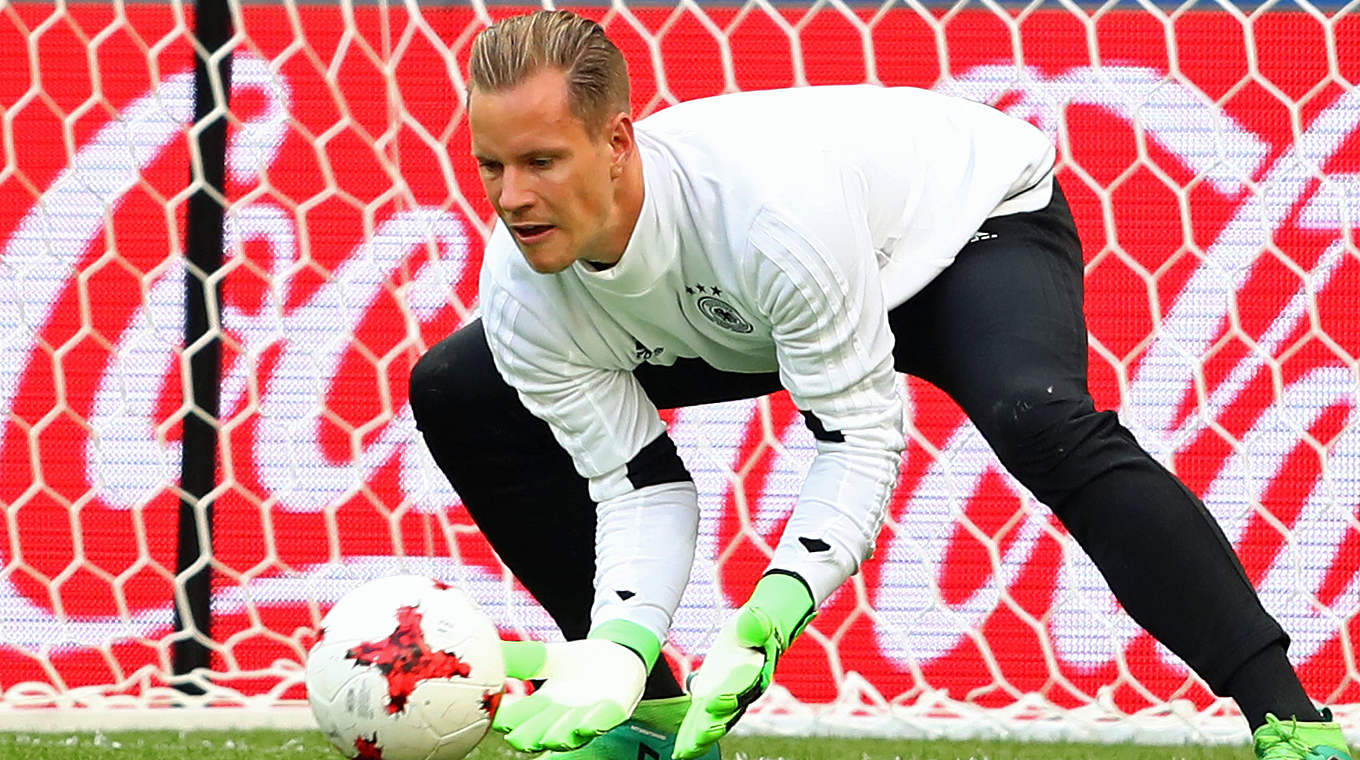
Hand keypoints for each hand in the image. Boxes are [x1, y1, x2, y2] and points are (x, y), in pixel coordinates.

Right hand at [494, 638, 645, 750]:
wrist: (618, 653)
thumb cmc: (580, 661)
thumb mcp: (547, 656)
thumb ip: (521, 657)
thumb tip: (487, 650)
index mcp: (540, 706)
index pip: (516, 718)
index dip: (505, 717)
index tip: (495, 711)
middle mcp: (560, 718)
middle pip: (538, 734)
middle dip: (528, 736)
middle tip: (516, 734)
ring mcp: (587, 717)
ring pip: (570, 735)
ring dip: (560, 735)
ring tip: (552, 736)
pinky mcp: (613, 711)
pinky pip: (604, 721)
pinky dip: (596, 723)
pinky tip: (588, 724)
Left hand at [675, 573, 814, 758]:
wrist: (757, 632)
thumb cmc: (758, 626)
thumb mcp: (757, 621)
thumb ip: (755, 625)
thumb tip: (754, 621)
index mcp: (753, 674)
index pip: (741, 687)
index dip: (729, 696)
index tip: (714, 702)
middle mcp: (741, 692)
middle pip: (726, 713)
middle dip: (711, 727)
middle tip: (697, 739)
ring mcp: (726, 698)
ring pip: (712, 722)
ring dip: (698, 737)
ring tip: (683, 753)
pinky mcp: (712, 698)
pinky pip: (702, 719)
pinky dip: (691, 734)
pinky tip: (681, 750)